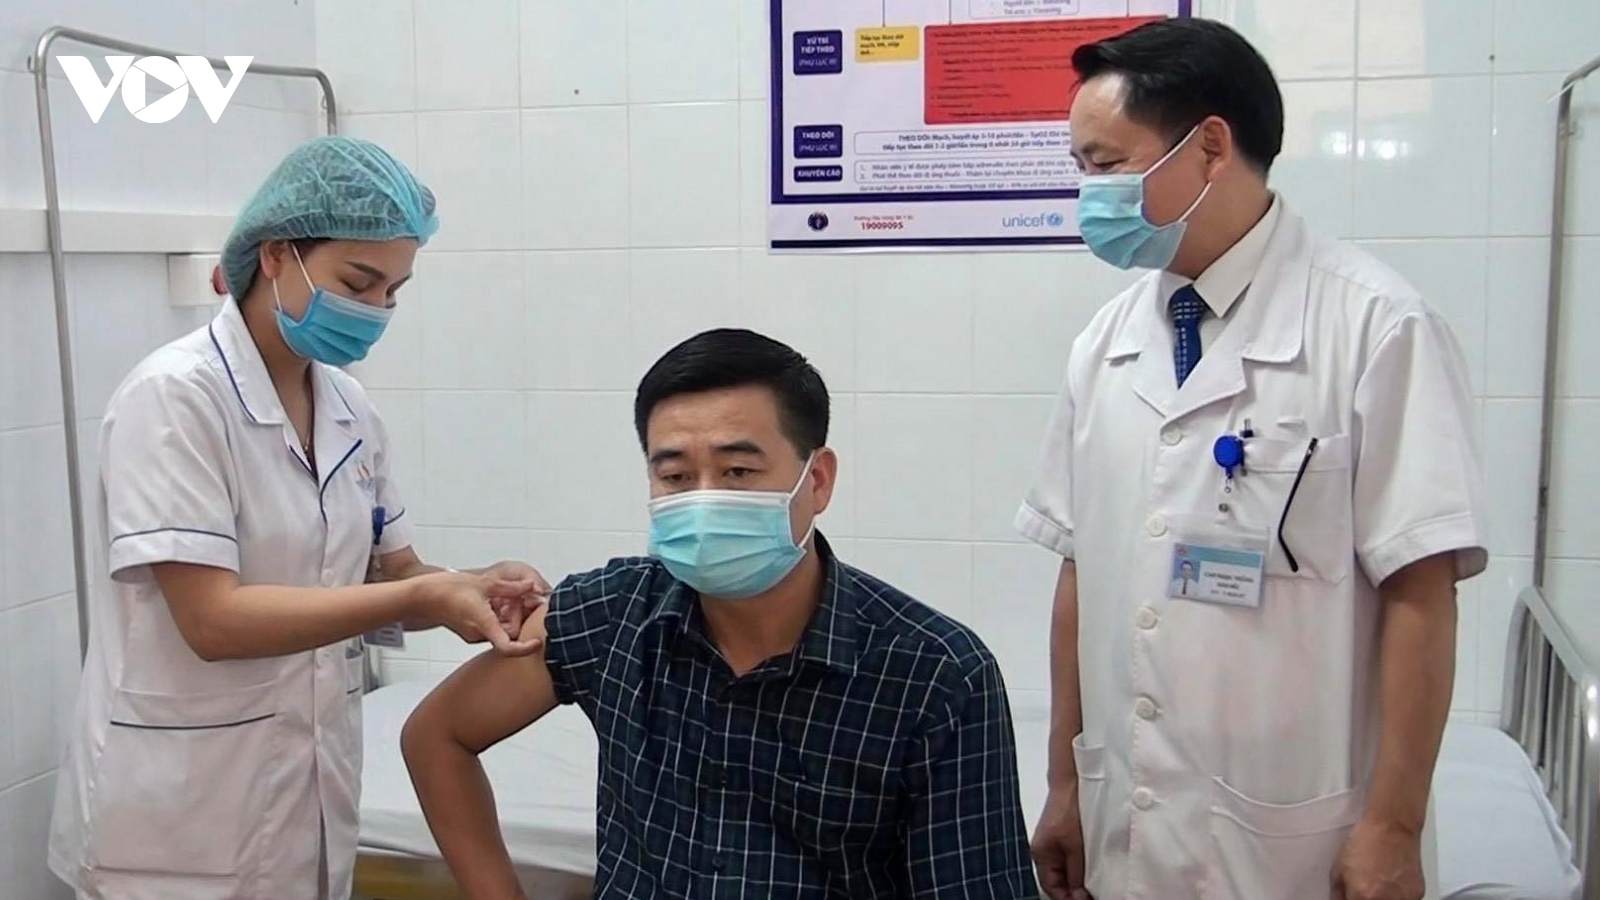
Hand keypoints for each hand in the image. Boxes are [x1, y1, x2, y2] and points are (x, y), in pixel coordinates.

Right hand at [416, 571, 543, 656]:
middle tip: (518, 600)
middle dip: (517, 619)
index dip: (526, 649)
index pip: (508, 648)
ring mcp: (473, 634)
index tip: (538, 642)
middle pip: (507, 635)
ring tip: (502, 596)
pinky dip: (496, 616)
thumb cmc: (445, 589)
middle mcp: (478, 634)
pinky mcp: (468, 630)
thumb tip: (531, 587)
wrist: (420, 597)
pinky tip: (492, 599)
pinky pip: (489, 627)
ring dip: (506, 616)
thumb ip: (511, 587)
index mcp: (483, 624)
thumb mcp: (484, 583)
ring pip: (499, 630)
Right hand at [1032, 784, 1092, 899]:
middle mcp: (1043, 852)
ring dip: (1076, 880)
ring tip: (1093, 886)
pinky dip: (1078, 868)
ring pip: (1064, 872)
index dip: (1067, 898)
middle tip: (1090, 895)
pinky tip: (1090, 870)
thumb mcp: (1076, 847)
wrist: (1071, 783)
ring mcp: (1053, 845)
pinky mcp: (1062, 838)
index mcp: (1040, 855)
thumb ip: (1076, 873)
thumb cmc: (1069, 808)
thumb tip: (1078, 896)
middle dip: (1072, 891)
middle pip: (1057, 881)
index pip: (1051, 888)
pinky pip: (1068, 860)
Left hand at [1332, 818, 1424, 899]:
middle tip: (1364, 889)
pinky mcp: (1418, 894)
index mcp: (1362, 897)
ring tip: (1379, 884)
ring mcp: (1404, 899)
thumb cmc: (1365, 842)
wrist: (1393, 826)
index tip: (1351, 895)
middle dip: (1365, 899)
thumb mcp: (1339, 868)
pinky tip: (1392, 881)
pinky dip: (1396, 896)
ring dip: (1382, 899)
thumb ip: (1338, 894)